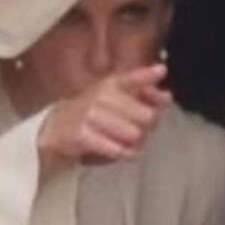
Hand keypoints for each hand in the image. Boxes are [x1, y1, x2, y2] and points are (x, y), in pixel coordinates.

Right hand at [37, 64, 171, 175]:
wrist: (56, 128)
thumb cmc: (93, 112)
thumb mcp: (115, 97)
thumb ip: (143, 94)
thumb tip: (167, 96)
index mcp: (111, 83)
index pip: (133, 77)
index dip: (148, 75)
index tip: (161, 71)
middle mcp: (101, 96)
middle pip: (146, 115)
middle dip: (148, 127)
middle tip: (140, 130)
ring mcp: (91, 115)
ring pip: (134, 134)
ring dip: (137, 143)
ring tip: (129, 143)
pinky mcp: (83, 135)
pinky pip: (117, 149)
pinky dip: (125, 153)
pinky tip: (123, 151)